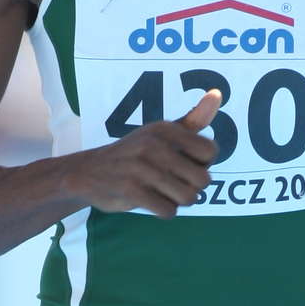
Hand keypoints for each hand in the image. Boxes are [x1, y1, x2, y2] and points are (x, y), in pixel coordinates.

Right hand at [86, 90, 219, 217]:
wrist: (87, 173)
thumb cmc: (134, 154)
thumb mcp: (161, 133)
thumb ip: (193, 120)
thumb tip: (217, 94)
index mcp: (165, 128)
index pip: (211, 151)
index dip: (203, 164)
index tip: (185, 164)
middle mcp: (154, 144)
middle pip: (204, 179)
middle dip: (193, 188)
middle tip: (175, 183)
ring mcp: (141, 167)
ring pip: (189, 197)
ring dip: (179, 201)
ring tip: (164, 193)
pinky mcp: (131, 190)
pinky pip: (168, 211)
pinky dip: (165, 211)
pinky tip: (152, 202)